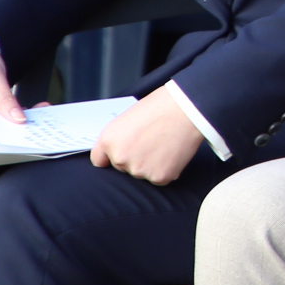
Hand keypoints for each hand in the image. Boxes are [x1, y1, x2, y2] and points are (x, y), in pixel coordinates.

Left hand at [89, 86, 204, 184]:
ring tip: (163, 144)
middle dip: (133, 158)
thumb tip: (119, 148)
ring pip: (141, 173)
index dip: (110, 156)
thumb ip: (119, 137)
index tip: (118, 154)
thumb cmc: (159, 106)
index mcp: (108, 141)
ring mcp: (139, 170)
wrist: (185, 109)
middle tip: (150, 141)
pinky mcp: (158, 178)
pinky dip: (165, 169)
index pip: (99, 160)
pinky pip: (159, 178)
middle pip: (122, 167)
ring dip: (150, 164)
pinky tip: (171, 152)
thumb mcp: (128, 117)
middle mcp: (120, 158)